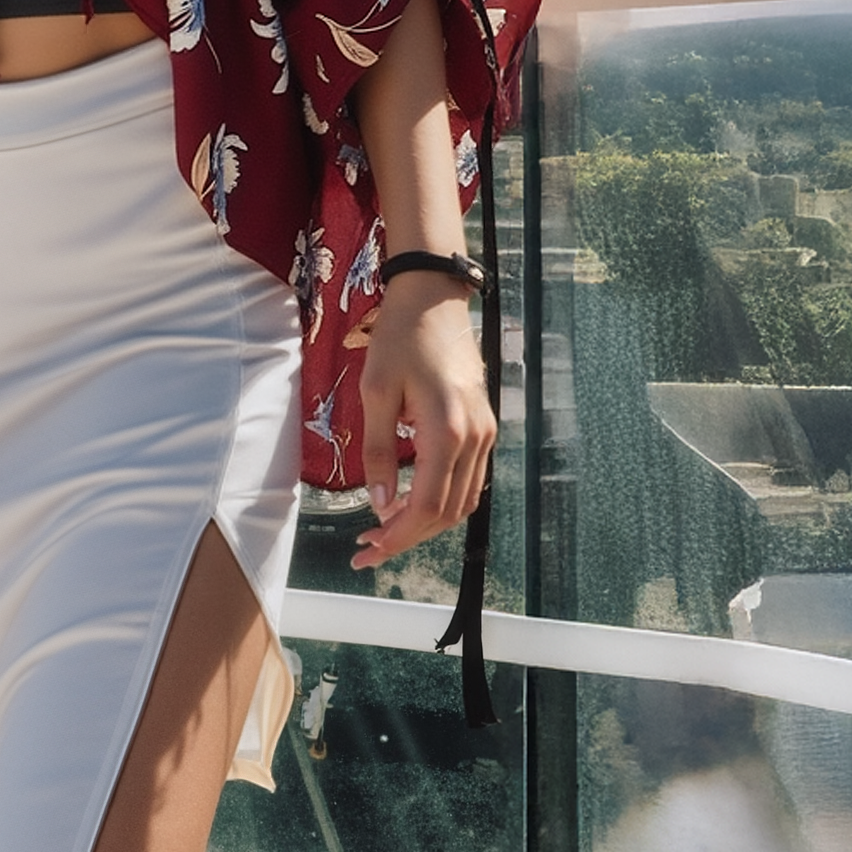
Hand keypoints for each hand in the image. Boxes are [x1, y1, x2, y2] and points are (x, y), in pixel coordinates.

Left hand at [350, 275, 493, 569]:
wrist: (434, 301)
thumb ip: (379, 451)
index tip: (367, 550)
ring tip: (384, 531)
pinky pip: (469, 480)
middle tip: (368, 549)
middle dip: (408, 537)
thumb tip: (381, 503)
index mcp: (447, 432)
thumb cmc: (401, 339)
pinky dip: (442, 500)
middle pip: (447, 512)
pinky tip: (411, 502)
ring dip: (425, 523)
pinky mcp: (483, 426)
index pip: (427, 506)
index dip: (398, 536)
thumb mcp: (376, 392)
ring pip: (462, 501)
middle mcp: (475, 438)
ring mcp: (485, 433)